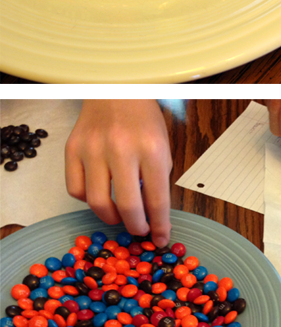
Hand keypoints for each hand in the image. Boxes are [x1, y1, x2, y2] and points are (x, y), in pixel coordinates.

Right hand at [65, 101, 171, 246]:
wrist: (115, 88)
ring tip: (118, 215)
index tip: (160, 239)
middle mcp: (120, 148)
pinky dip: (87, 199)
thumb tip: (153, 218)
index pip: (157, 200)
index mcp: (150, 148)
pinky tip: (99, 193)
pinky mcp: (72, 148)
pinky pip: (76, 190)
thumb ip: (157, 181)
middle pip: (127, 206)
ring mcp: (93, 148)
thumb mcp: (162, 147)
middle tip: (139, 229)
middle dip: (136, 227)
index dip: (160, 226)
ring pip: (97, 203)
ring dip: (111, 217)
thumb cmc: (142, 120)